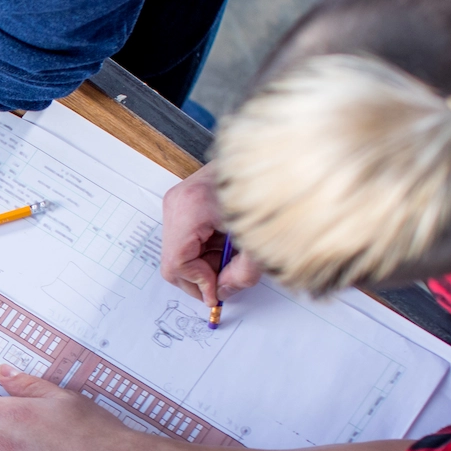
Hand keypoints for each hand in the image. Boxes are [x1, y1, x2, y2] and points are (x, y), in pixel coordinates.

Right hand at [160, 165, 260, 305]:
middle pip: (173, 259)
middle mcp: (178, 202)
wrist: (276, 159)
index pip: (177, 263)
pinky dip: (205, 248)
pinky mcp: (185, 199)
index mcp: (192, 208)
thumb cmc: (272, 191)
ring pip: (178, 249)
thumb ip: (242, 274)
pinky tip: (226, 241)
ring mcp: (178, 198)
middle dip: (201, 275)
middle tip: (227, 277)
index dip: (199, 284)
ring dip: (205, 261)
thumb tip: (222, 291)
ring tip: (233, 254)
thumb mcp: (262, 243)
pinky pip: (185, 236)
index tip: (219, 291)